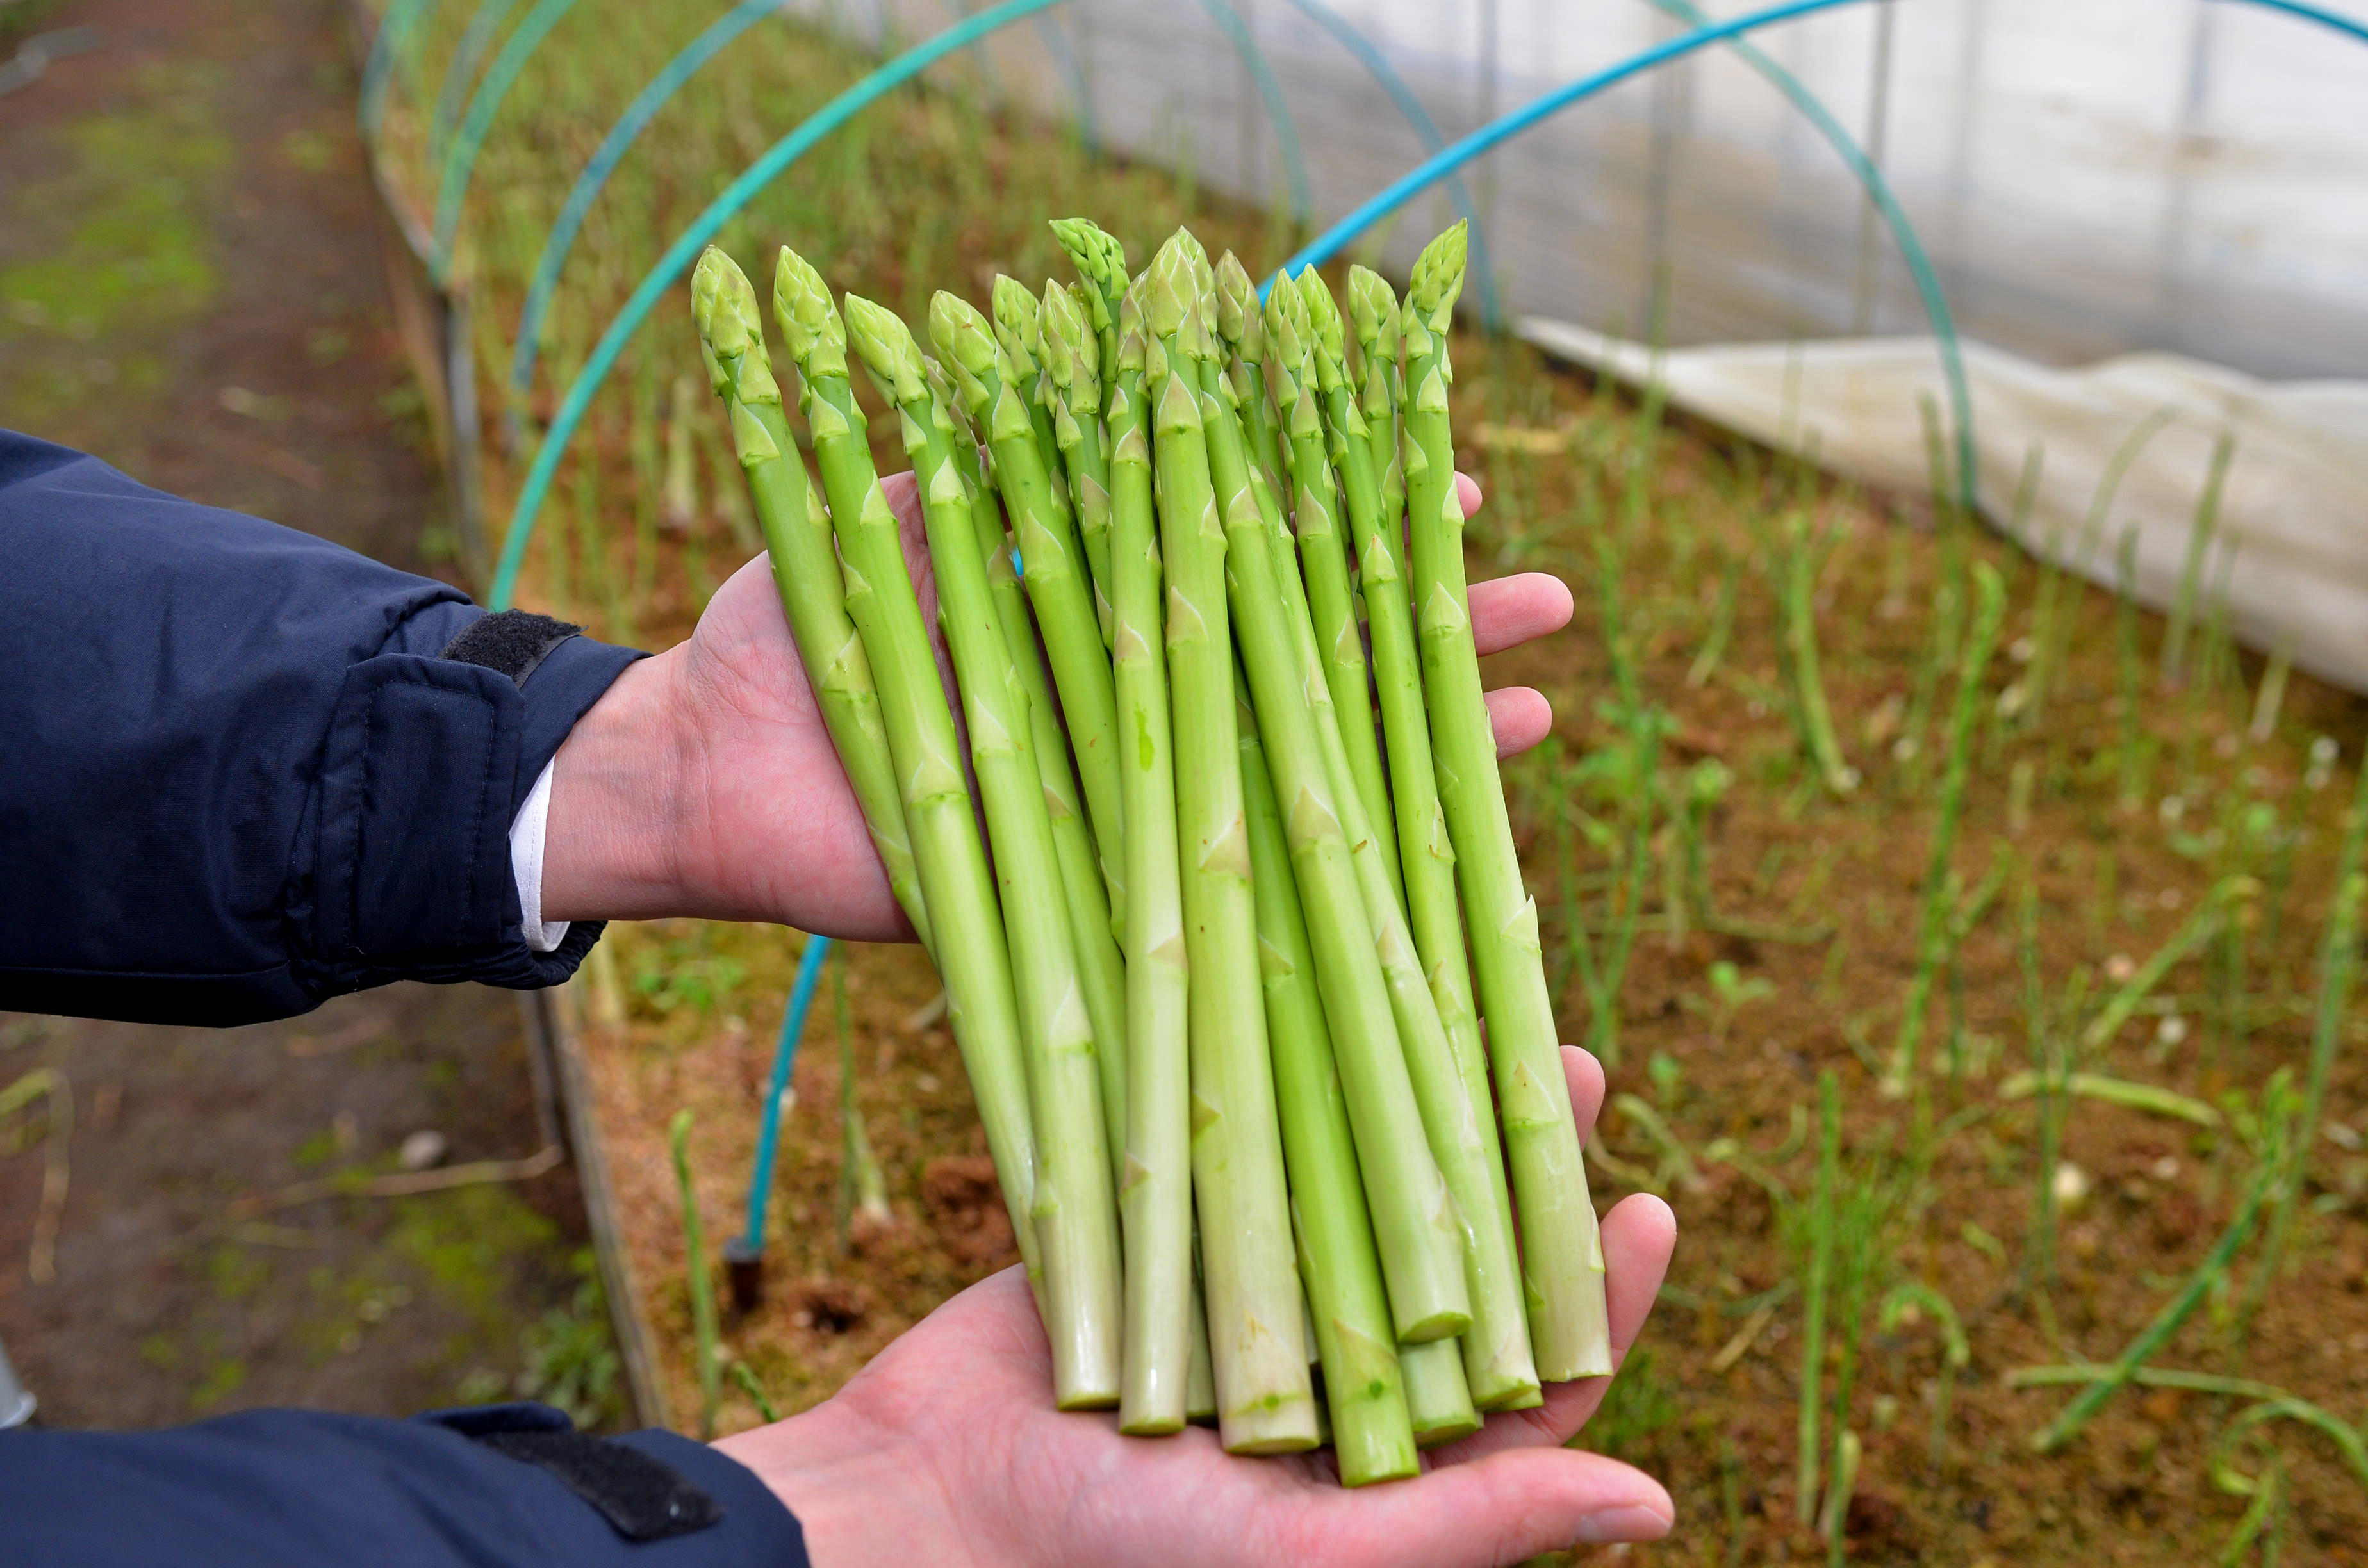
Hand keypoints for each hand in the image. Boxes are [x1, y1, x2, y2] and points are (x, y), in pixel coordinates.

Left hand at [541, 472, 1575, 937]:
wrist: (703, 772)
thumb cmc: (783, 636)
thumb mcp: (880, 521)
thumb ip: (974, 459)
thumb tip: (1044, 351)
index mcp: (1104, 616)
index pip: (1262, 562)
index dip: (1352, 525)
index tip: (1447, 483)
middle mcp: (1138, 710)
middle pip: (1310, 662)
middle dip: (1427, 625)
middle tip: (1542, 595)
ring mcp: (1131, 804)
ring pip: (1299, 767)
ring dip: (1418, 738)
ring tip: (1538, 703)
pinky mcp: (1101, 892)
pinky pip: (1232, 885)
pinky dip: (1327, 865)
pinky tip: (1434, 837)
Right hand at [717, 1043, 1674, 1566]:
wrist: (922, 1507)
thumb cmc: (1116, 1563)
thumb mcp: (1314, 1559)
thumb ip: (1477, 1524)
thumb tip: (1657, 1502)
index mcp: (1391, 1465)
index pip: (1534, 1380)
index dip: (1595, 1294)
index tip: (1647, 1205)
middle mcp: (1337, 1376)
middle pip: (1457, 1257)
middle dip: (1515, 1167)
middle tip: (1567, 1068)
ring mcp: (1253, 1297)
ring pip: (1365, 1185)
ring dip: (1423, 1102)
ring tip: (1484, 1016)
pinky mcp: (1171, 1231)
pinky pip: (1255, 1154)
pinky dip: (1299, 1086)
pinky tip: (1338, 1013)